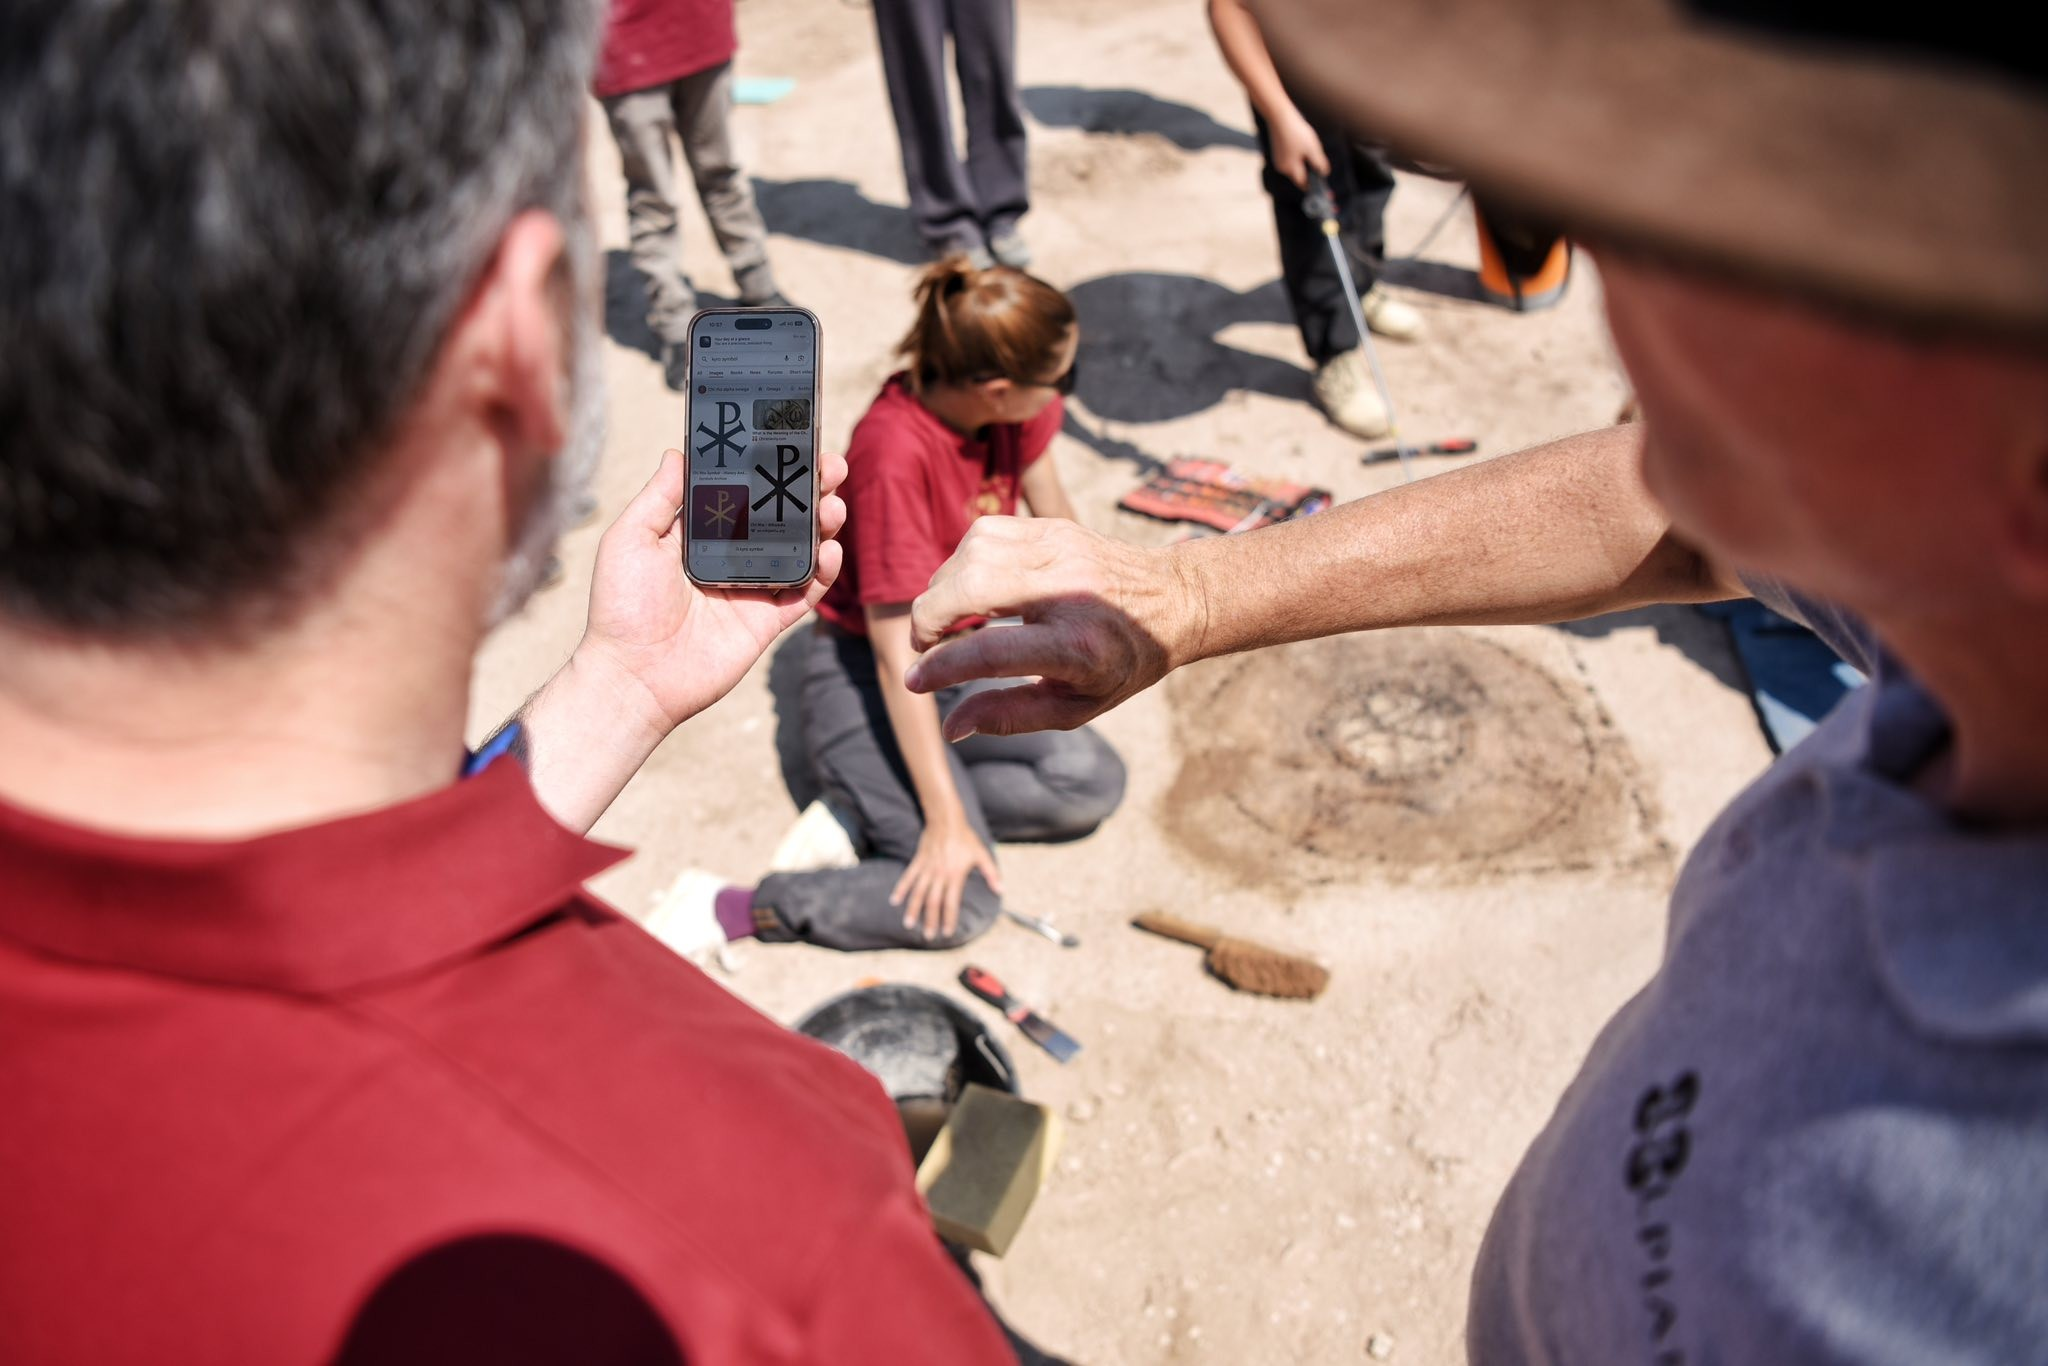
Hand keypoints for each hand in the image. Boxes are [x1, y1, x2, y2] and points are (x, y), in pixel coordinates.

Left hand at [574, 447, 847, 736]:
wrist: (634, 676)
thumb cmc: (621, 607)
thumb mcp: (631, 539)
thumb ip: (659, 497)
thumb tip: (678, 452)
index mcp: (699, 534)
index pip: (742, 491)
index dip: (767, 467)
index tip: (789, 441)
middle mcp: (730, 557)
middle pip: (779, 515)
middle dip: (808, 488)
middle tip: (829, 466)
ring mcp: (752, 588)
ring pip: (800, 549)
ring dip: (822, 524)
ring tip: (832, 505)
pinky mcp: (767, 621)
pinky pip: (805, 593)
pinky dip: (823, 572)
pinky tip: (829, 551)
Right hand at [891, 816, 1002, 941]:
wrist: (946, 820)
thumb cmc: (966, 838)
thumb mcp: (982, 854)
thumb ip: (991, 873)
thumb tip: (1001, 890)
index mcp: (955, 876)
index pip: (951, 903)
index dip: (949, 918)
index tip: (947, 932)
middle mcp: (939, 875)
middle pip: (933, 902)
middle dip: (930, 920)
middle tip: (928, 936)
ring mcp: (927, 869)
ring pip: (918, 893)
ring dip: (913, 909)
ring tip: (909, 924)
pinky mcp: (918, 861)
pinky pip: (908, 878)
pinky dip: (901, 889)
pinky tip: (894, 901)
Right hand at [903, 517, 1201, 739]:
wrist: (1173, 600)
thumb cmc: (1120, 664)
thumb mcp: (1074, 708)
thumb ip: (1010, 716)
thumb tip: (949, 726)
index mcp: (1076, 646)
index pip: (990, 651)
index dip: (941, 667)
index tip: (915, 681)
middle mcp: (1067, 590)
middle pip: (970, 587)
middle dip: (928, 618)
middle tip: (926, 646)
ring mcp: (1059, 549)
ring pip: (971, 553)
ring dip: (943, 588)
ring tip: (949, 619)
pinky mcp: (1052, 526)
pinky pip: (985, 533)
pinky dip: (963, 562)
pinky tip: (971, 587)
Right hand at [1268, 109, 1328, 189]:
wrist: (1280, 117)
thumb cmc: (1297, 133)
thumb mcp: (1313, 149)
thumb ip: (1319, 164)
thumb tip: (1324, 174)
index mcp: (1291, 169)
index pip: (1304, 184)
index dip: (1314, 186)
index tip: (1323, 187)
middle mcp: (1282, 168)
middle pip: (1299, 175)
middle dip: (1310, 171)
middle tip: (1319, 161)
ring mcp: (1278, 161)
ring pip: (1295, 166)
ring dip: (1304, 162)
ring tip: (1308, 145)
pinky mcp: (1277, 153)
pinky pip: (1290, 159)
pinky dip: (1297, 156)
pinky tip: (1299, 142)